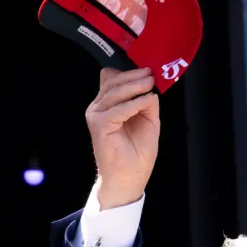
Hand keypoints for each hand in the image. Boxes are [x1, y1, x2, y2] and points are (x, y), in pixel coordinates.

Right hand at [85, 67, 159, 209]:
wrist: (130, 176)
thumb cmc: (137, 152)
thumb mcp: (148, 120)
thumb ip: (147, 102)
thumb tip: (150, 87)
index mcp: (108, 104)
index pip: (112, 79)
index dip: (128, 73)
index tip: (148, 70)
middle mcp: (99, 108)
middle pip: (112, 81)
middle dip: (133, 76)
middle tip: (150, 74)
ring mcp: (96, 115)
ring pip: (114, 92)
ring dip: (134, 86)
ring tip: (150, 84)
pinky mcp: (99, 125)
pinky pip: (117, 109)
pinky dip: (133, 103)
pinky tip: (146, 101)